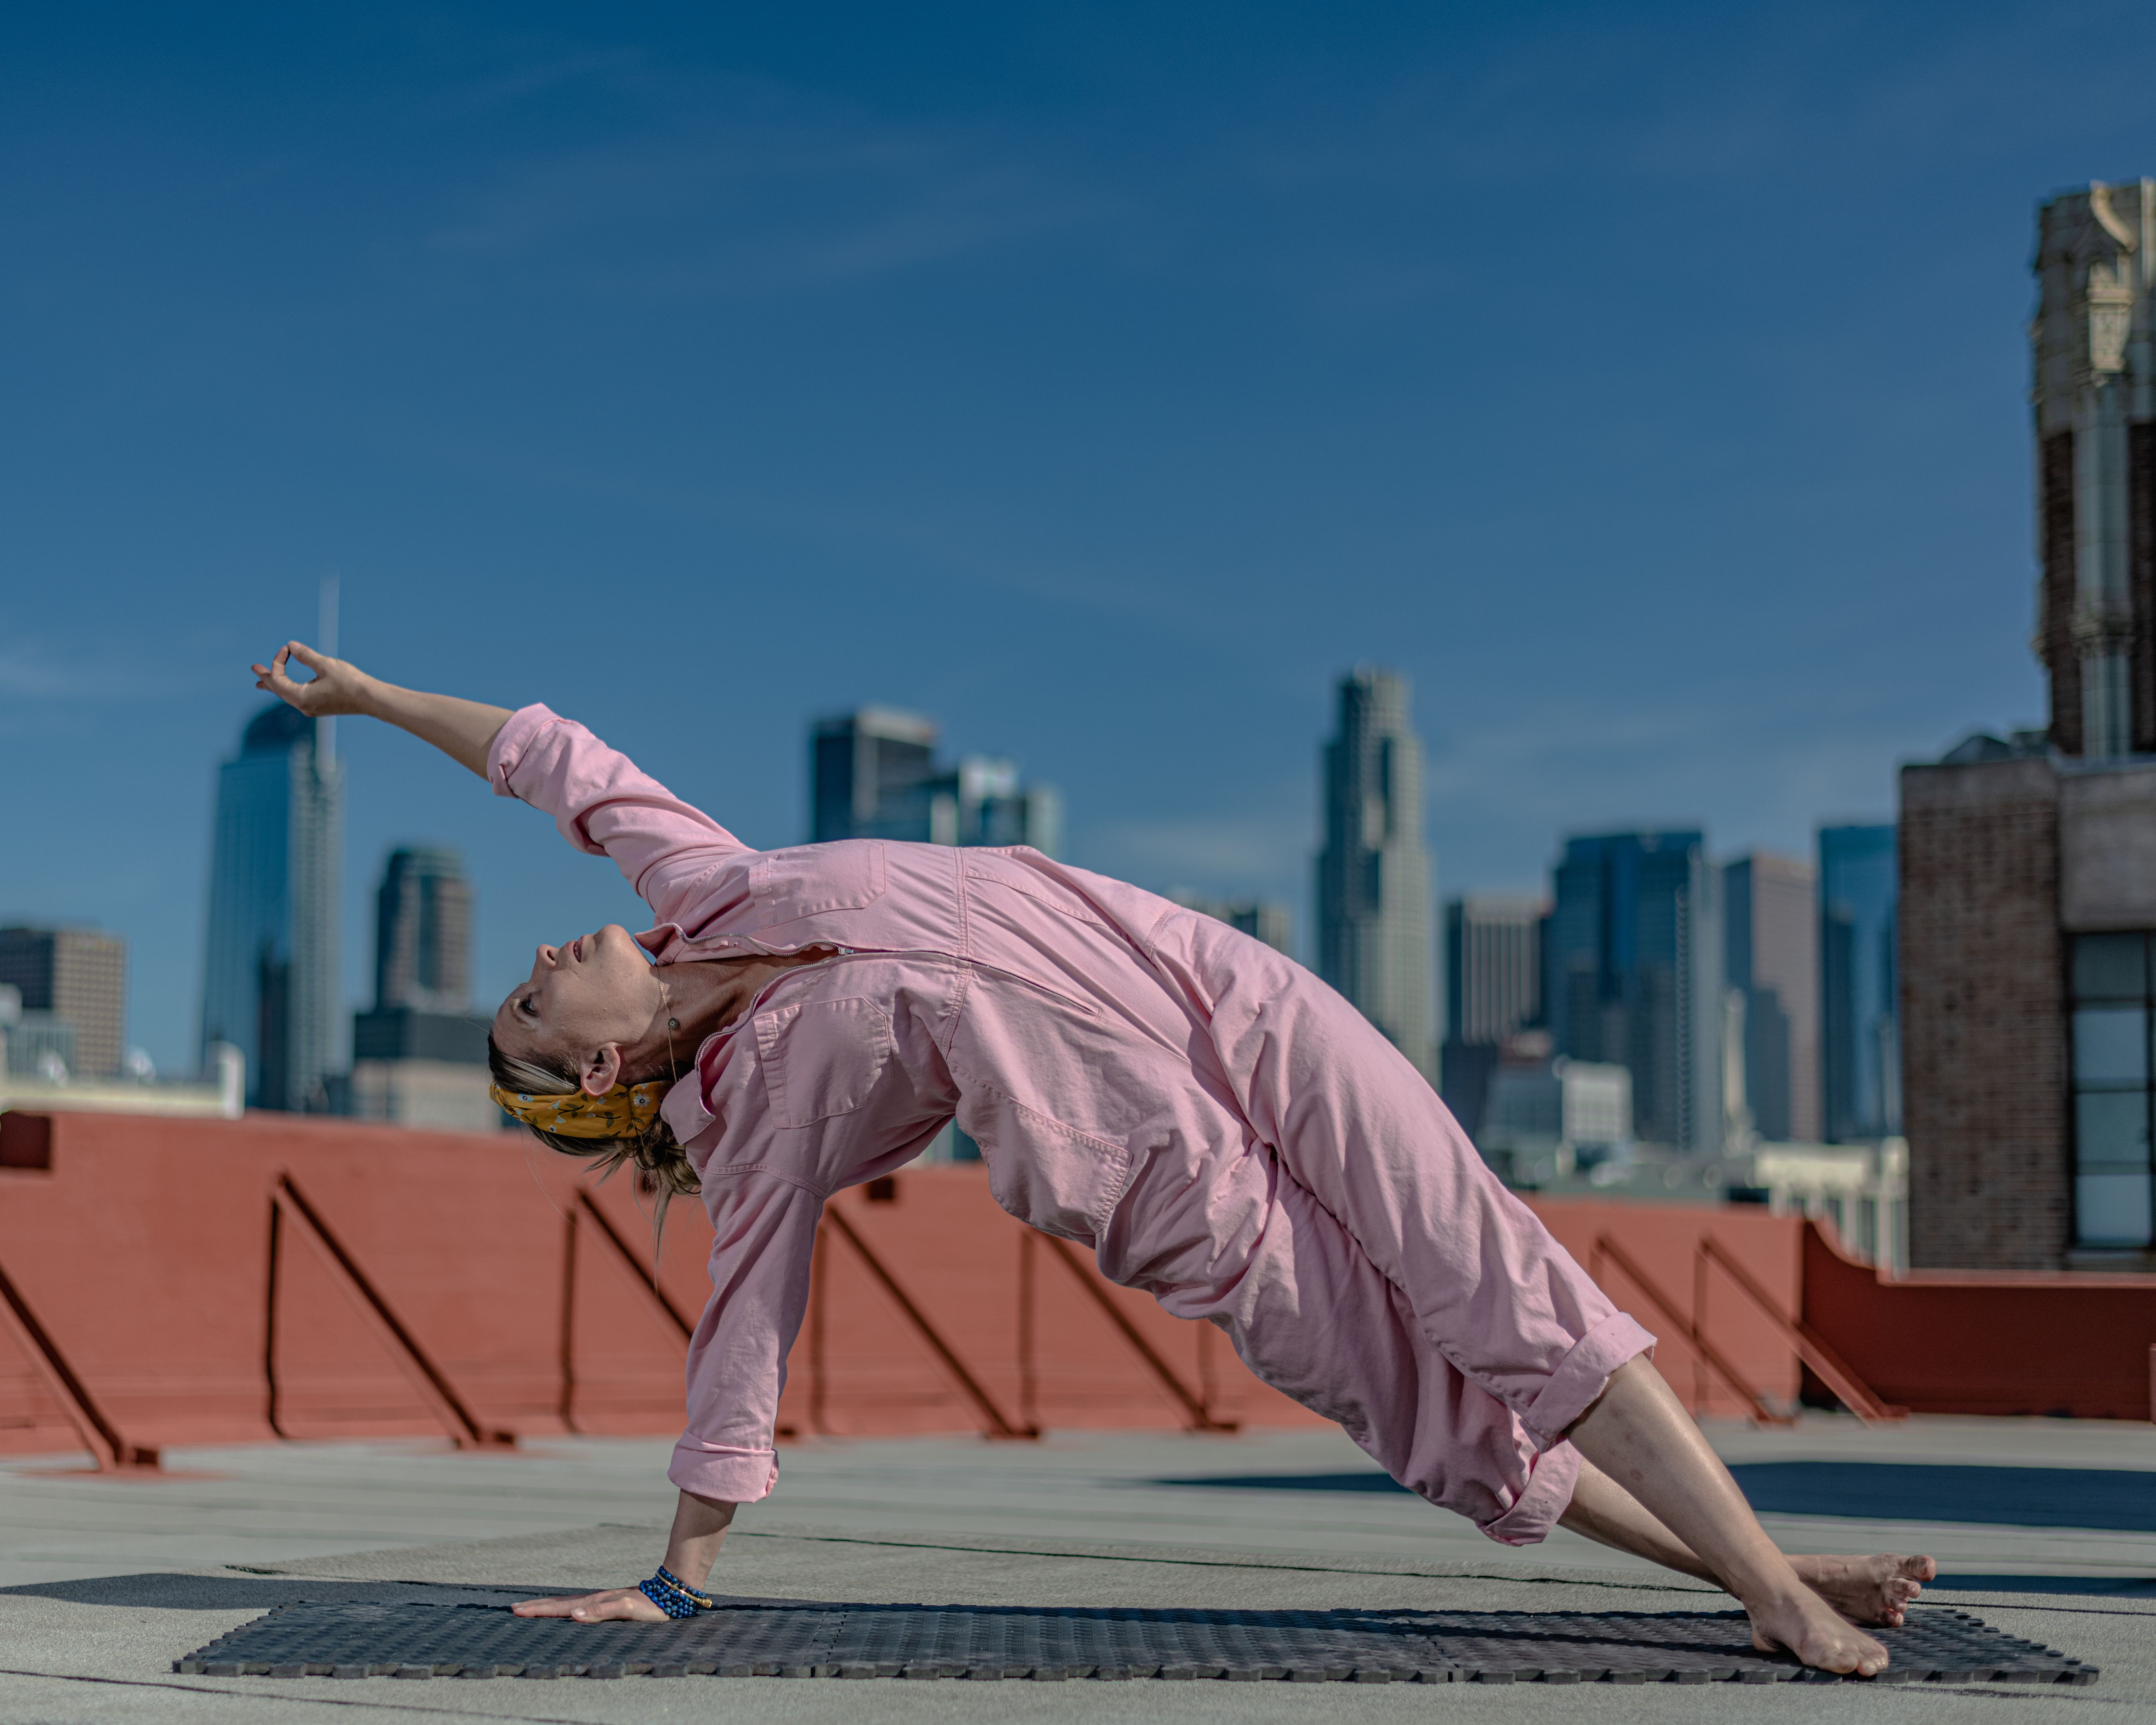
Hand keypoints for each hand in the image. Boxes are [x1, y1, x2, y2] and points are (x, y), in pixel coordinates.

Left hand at [251, 642, 377, 717]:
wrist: (372, 699)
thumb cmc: (350, 682)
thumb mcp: (326, 665)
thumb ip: (306, 655)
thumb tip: (291, 645)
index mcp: (300, 697)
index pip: (278, 679)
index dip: (278, 661)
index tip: (287, 649)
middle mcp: (303, 706)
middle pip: (278, 690)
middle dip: (266, 678)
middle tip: (254, 669)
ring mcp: (311, 708)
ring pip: (287, 695)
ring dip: (276, 685)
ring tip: (262, 683)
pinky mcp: (320, 707)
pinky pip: (297, 697)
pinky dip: (289, 689)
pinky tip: (289, 688)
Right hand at [511, 1587, 667, 1623]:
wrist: (671, 1592)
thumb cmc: (650, 1605)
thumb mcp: (626, 1609)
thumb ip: (601, 1612)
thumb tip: (573, 1615)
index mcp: (594, 1602)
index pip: (561, 1607)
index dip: (539, 1610)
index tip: (517, 1610)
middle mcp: (594, 1600)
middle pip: (560, 1603)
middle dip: (537, 1607)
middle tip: (514, 1608)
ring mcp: (600, 1600)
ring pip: (568, 1603)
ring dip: (548, 1606)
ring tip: (531, 1608)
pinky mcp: (608, 1603)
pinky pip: (580, 1605)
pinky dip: (565, 1608)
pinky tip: (564, 1611)